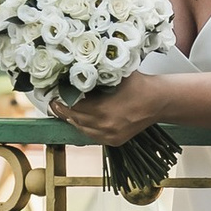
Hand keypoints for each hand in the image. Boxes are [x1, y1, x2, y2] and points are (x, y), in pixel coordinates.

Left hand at [59, 73, 176, 146]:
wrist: (158, 101)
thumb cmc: (137, 84)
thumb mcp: (115, 74)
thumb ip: (96, 73)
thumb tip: (73, 69)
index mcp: (103, 110)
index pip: (73, 108)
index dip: (61, 103)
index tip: (53, 96)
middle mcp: (105, 127)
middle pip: (75, 120)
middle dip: (63, 111)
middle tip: (54, 103)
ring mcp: (110, 136)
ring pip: (82, 130)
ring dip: (73, 120)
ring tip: (65, 110)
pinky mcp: (114, 141)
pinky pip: (93, 136)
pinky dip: (86, 127)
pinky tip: (81, 118)